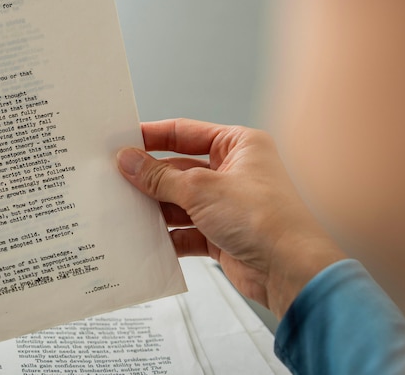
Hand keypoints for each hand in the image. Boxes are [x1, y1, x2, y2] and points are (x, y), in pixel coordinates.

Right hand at [117, 119, 344, 317]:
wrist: (290, 270)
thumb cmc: (263, 218)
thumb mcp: (201, 189)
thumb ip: (160, 176)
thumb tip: (128, 160)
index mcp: (238, 145)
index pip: (185, 132)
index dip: (151, 136)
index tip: (121, 140)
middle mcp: (233, 171)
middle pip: (178, 168)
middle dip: (149, 176)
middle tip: (114, 176)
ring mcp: (226, 205)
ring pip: (179, 201)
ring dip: (155, 207)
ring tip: (123, 207)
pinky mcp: (221, 235)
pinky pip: (185, 230)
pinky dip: (167, 235)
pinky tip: (145, 237)